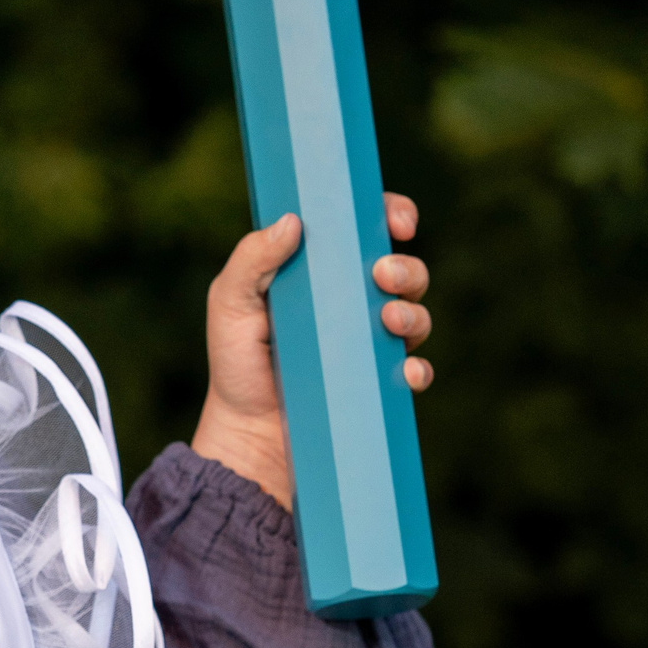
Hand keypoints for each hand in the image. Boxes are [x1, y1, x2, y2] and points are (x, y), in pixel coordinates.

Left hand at [192, 193, 433, 510]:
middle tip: (381, 274)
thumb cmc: (235, 361)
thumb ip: (252, 259)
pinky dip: (418, 369)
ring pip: (415, 314)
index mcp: (321, 272)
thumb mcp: (230, 303)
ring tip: (388, 319)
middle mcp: (352, 303)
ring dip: (412, 311)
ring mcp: (369, 343)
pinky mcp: (379, 382)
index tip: (397, 220)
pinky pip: (415, 370)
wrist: (247, 432)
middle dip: (404, 266)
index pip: (365, 231)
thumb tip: (293, 220)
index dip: (390, 214)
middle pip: (402, 269)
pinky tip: (404, 371)